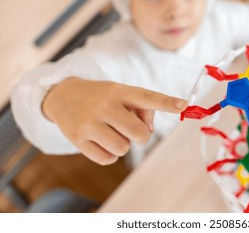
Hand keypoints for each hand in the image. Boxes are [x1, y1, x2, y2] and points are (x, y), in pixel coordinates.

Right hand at [42, 78, 187, 164]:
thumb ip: (142, 110)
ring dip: (123, 145)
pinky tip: (101, 141)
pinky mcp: (78, 139)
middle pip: (139, 133)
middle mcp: (105, 105)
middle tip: (133, 131)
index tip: (184, 105)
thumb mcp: (120, 94)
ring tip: (111, 133)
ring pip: (123, 148)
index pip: (147, 97)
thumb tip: (149, 132)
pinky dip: (109, 154)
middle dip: (141, 137)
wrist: (62, 96)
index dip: (167, 102)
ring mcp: (90, 123)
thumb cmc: (101, 97)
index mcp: (119, 91)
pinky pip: (107, 159)